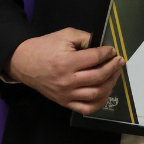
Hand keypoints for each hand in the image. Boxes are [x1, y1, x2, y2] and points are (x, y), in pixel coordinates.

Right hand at [4, 28, 123, 113]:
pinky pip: (86, 108)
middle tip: (119, 61)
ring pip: (96, 93)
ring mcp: (66, 95)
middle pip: (99, 77)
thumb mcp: (65, 35)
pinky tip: (106, 91)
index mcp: (66, 63)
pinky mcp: (64, 102)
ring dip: (110, 83)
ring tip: (115, 73)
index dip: (107, 53)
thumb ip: (85, 38)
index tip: (113, 50)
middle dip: (113, 67)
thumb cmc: (45, 47)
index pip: (95, 59)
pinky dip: (100, 102)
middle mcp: (67, 81)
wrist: (23, 63)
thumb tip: (103, 45)